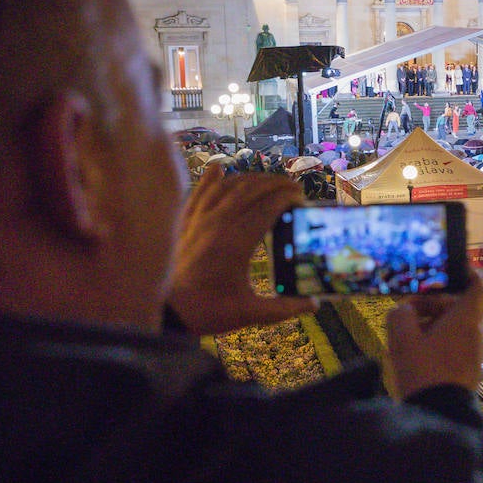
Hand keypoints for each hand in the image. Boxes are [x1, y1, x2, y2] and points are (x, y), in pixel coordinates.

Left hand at [167, 166, 317, 334]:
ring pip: (228, 186)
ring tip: (269, 182)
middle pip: (251, 190)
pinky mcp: (186, 222)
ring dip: (252, 179)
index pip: (268, 207)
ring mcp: (199, 220)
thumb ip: (284, 308)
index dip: (288, 198)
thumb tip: (314, 305)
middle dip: (276, 184)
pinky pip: (200, 192)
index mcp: (236, 243)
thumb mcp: (249, 313)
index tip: (302, 200)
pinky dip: (211, 178)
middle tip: (294, 189)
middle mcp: (217, 224)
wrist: (167, 311)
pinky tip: (219, 168)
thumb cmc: (208, 311)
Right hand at [387, 265, 482, 397]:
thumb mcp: (401, 337)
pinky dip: (436, 341)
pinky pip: (453, 345)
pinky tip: (415, 353)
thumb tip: (405, 310)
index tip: (451, 269)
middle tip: (407, 308)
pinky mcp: (466, 370)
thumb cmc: (422, 372)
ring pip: (453, 327)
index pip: (476, 286)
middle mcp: (474, 333)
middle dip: (433, 303)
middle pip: (458, 306)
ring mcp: (472, 353)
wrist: (438, 415)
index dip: (466, 273)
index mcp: (464, 319)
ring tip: (406, 333)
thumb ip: (400, 314)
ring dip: (431, 323)